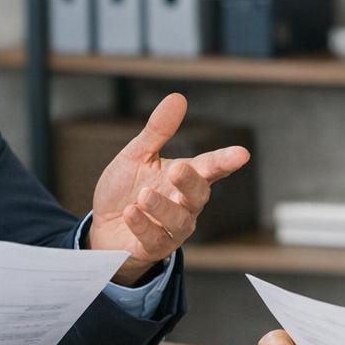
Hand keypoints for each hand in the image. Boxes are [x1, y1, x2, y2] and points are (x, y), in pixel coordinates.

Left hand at [88, 93, 249, 283]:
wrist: (103, 229)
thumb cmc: (125, 191)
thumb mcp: (137, 156)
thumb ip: (158, 131)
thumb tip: (178, 97)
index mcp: (184, 177)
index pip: (209, 167)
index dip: (225, 161)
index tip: (242, 154)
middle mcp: (184, 204)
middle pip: (199, 194)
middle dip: (191, 182)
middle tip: (178, 169)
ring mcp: (171, 228)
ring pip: (179, 221)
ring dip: (162, 207)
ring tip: (143, 196)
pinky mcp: (154, 247)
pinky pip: (155, 239)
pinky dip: (143, 224)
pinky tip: (131, 212)